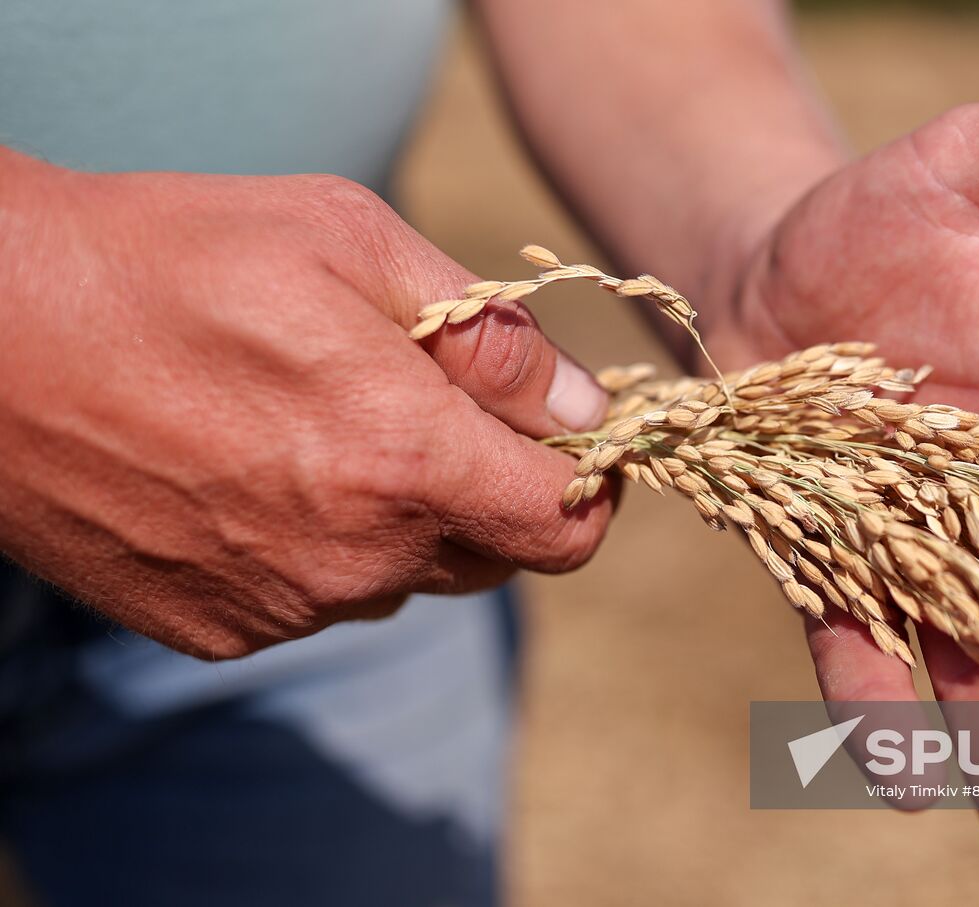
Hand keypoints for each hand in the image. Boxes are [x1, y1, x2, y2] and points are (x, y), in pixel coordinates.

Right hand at [0, 152, 611, 658]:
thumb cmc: (173, 259)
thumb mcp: (351, 243)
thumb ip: (487, 337)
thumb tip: (584, 404)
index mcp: (407, 462)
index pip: (564, 529)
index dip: (584, 487)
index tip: (566, 445)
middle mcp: (357, 559)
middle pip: (493, 559)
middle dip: (493, 493)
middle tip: (433, 411)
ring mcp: (283, 607)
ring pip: (405, 581)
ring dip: (401, 521)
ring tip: (322, 429)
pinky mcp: (218, 631)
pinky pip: (318, 603)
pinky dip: (320, 550)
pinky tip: (257, 474)